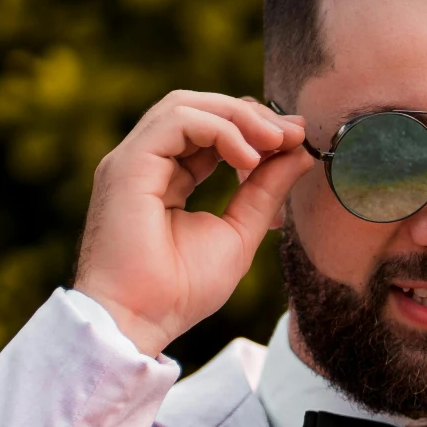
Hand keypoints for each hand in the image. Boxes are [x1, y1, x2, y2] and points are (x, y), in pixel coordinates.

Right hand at [74, 91, 311, 355]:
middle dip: (251, 116)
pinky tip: (249, 159)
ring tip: (274, 143)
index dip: (254, 128)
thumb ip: (266, 190)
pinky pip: (176, 120)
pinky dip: (219, 130)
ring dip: (238, 117)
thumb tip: (300, 151)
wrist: (139, 321)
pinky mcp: (127, 165)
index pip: (211, 131)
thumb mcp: (240, 231)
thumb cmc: (181, 291)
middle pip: (199, 108)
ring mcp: (133, 161)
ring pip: (186, 105)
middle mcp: (147, 162)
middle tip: (292, 135)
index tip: (296, 141)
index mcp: (168, 177)